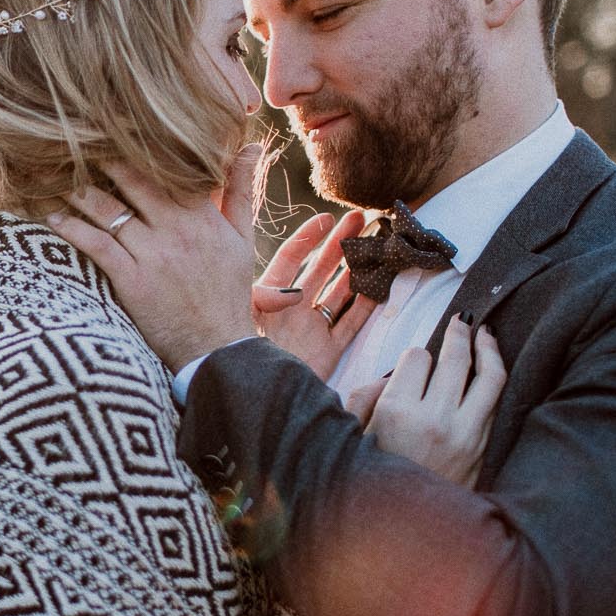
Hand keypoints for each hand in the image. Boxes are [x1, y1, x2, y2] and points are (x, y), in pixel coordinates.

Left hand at [46, 144, 262, 369]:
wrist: (217, 348)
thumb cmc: (228, 294)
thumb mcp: (242, 240)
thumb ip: (241, 191)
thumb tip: (249, 146)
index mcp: (204, 216)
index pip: (169, 168)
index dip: (140, 146)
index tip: (116, 127)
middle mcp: (178, 230)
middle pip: (134, 181)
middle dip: (103, 159)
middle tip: (75, 141)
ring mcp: (153, 254)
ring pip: (109, 210)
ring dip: (79, 191)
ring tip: (53, 174)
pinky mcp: (132, 281)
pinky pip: (96, 245)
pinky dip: (72, 229)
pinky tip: (53, 217)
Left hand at [251, 209, 378, 379]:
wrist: (250, 397)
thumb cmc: (236, 355)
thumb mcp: (240, 317)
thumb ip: (263, 297)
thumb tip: (294, 290)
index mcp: (268, 296)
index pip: (289, 258)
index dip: (308, 236)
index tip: (327, 217)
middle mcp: (291, 310)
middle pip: (319, 269)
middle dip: (340, 244)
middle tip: (361, 219)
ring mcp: (310, 330)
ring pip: (339, 293)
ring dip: (356, 271)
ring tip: (376, 246)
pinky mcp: (326, 352)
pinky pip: (350, 325)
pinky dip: (365, 307)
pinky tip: (379, 287)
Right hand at [364, 314, 507, 485]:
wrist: (407, 532)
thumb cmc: (374, 479)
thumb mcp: (352, 437)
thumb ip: (365, 398)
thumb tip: (391, 377)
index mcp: (395, 414)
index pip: (415, 358)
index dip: (413, 356)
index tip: (413, 364)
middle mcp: (433, 419)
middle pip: (453, 357)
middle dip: (457, 332)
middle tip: (461, 318)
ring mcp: (464, 433)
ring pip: (487, 374)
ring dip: (488, 347)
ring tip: (484, 332)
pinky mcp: (483, 447)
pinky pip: (497, 399)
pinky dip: (498, 374)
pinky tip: (494, 361)